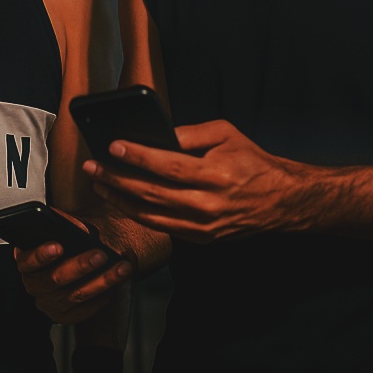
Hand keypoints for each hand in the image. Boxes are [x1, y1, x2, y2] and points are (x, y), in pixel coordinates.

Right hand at [13, 212, 131, 324]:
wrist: (64, 265)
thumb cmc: (62, 245)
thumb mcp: (58, 231)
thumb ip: (64, 225)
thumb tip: (80, 228)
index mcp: (27, 263)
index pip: (28, 261)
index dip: (41, 255)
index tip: (58, 246)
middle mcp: (36, 286)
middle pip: (56, 278)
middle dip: (80, 266)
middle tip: (100, 254)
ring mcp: (50, 303)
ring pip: (77, 294)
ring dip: (102, 281)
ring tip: (122, 267)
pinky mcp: (66, 316)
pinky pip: (86, 309)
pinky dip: (103, 296)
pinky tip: (116, 283)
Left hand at [83, 120, 310, 243]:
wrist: (280, 201)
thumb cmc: (252, 163)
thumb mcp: (226, 134)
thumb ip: (189, 133)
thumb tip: (155, 135)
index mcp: (215, 175)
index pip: (167, 166)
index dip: (137, 156)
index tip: (112, 147)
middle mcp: (207, 204)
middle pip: (151, 193)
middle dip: (117, 178)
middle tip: (93, 167)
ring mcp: (203, 227)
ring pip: (150, 215)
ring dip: (119, 200)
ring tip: (99, 184)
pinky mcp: (200, 239)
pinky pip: (161, 227)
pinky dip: (137, 214)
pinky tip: (121, 201)